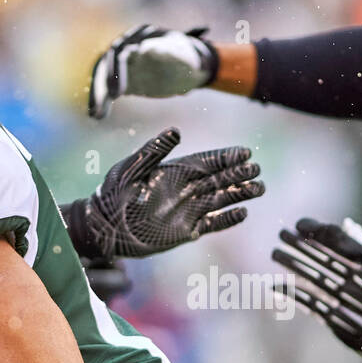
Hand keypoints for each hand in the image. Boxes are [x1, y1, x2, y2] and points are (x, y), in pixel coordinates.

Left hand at [78, 127, 262, 260]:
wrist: (103, 226)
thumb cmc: (112, 193)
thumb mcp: (130, 169)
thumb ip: (153, 152)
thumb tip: (176, 131)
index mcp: (175, 171)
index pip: (207, 161)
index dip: (226, 157)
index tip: (245, 153)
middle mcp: (186, 189)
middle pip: (219, 179)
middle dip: (238, 174)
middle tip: (256, 170)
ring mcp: (188, 210)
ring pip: (220, 200)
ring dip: (239, 194)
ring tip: (258, 188)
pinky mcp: (186, 231)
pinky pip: (211, 224)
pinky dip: (226, 219)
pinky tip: (242, 212)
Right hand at [88, 24, 218, 118]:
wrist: (190, 70)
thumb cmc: (190, 59)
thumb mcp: (183, 54)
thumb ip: (166, 50)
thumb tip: (144, 48)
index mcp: (140, 35)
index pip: (121, 51)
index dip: (116, 72)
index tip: (117, 95)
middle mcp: (127, 45)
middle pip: (106, 65)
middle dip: (103, 86)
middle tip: (104, 108)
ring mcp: (122, 62)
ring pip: (103, 77)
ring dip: (97, 96)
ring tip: (96, 115)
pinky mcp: (120, 77)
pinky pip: (106, 89)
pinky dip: (101, 102)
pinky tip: (97, 116)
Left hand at [272, 217, 361, 362]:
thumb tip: (348, 223)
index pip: (336, 242)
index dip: (316, 232)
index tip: (298, 226)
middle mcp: (351, 278)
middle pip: (320, 256)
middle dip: (298, 244)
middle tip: (280, 235)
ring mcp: (341, 297)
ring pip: (310, 275)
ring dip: (291, 263)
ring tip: (275, 253)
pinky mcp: (331, 315)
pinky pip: (306, 301)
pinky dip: (290, 293)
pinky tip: (275, 286)